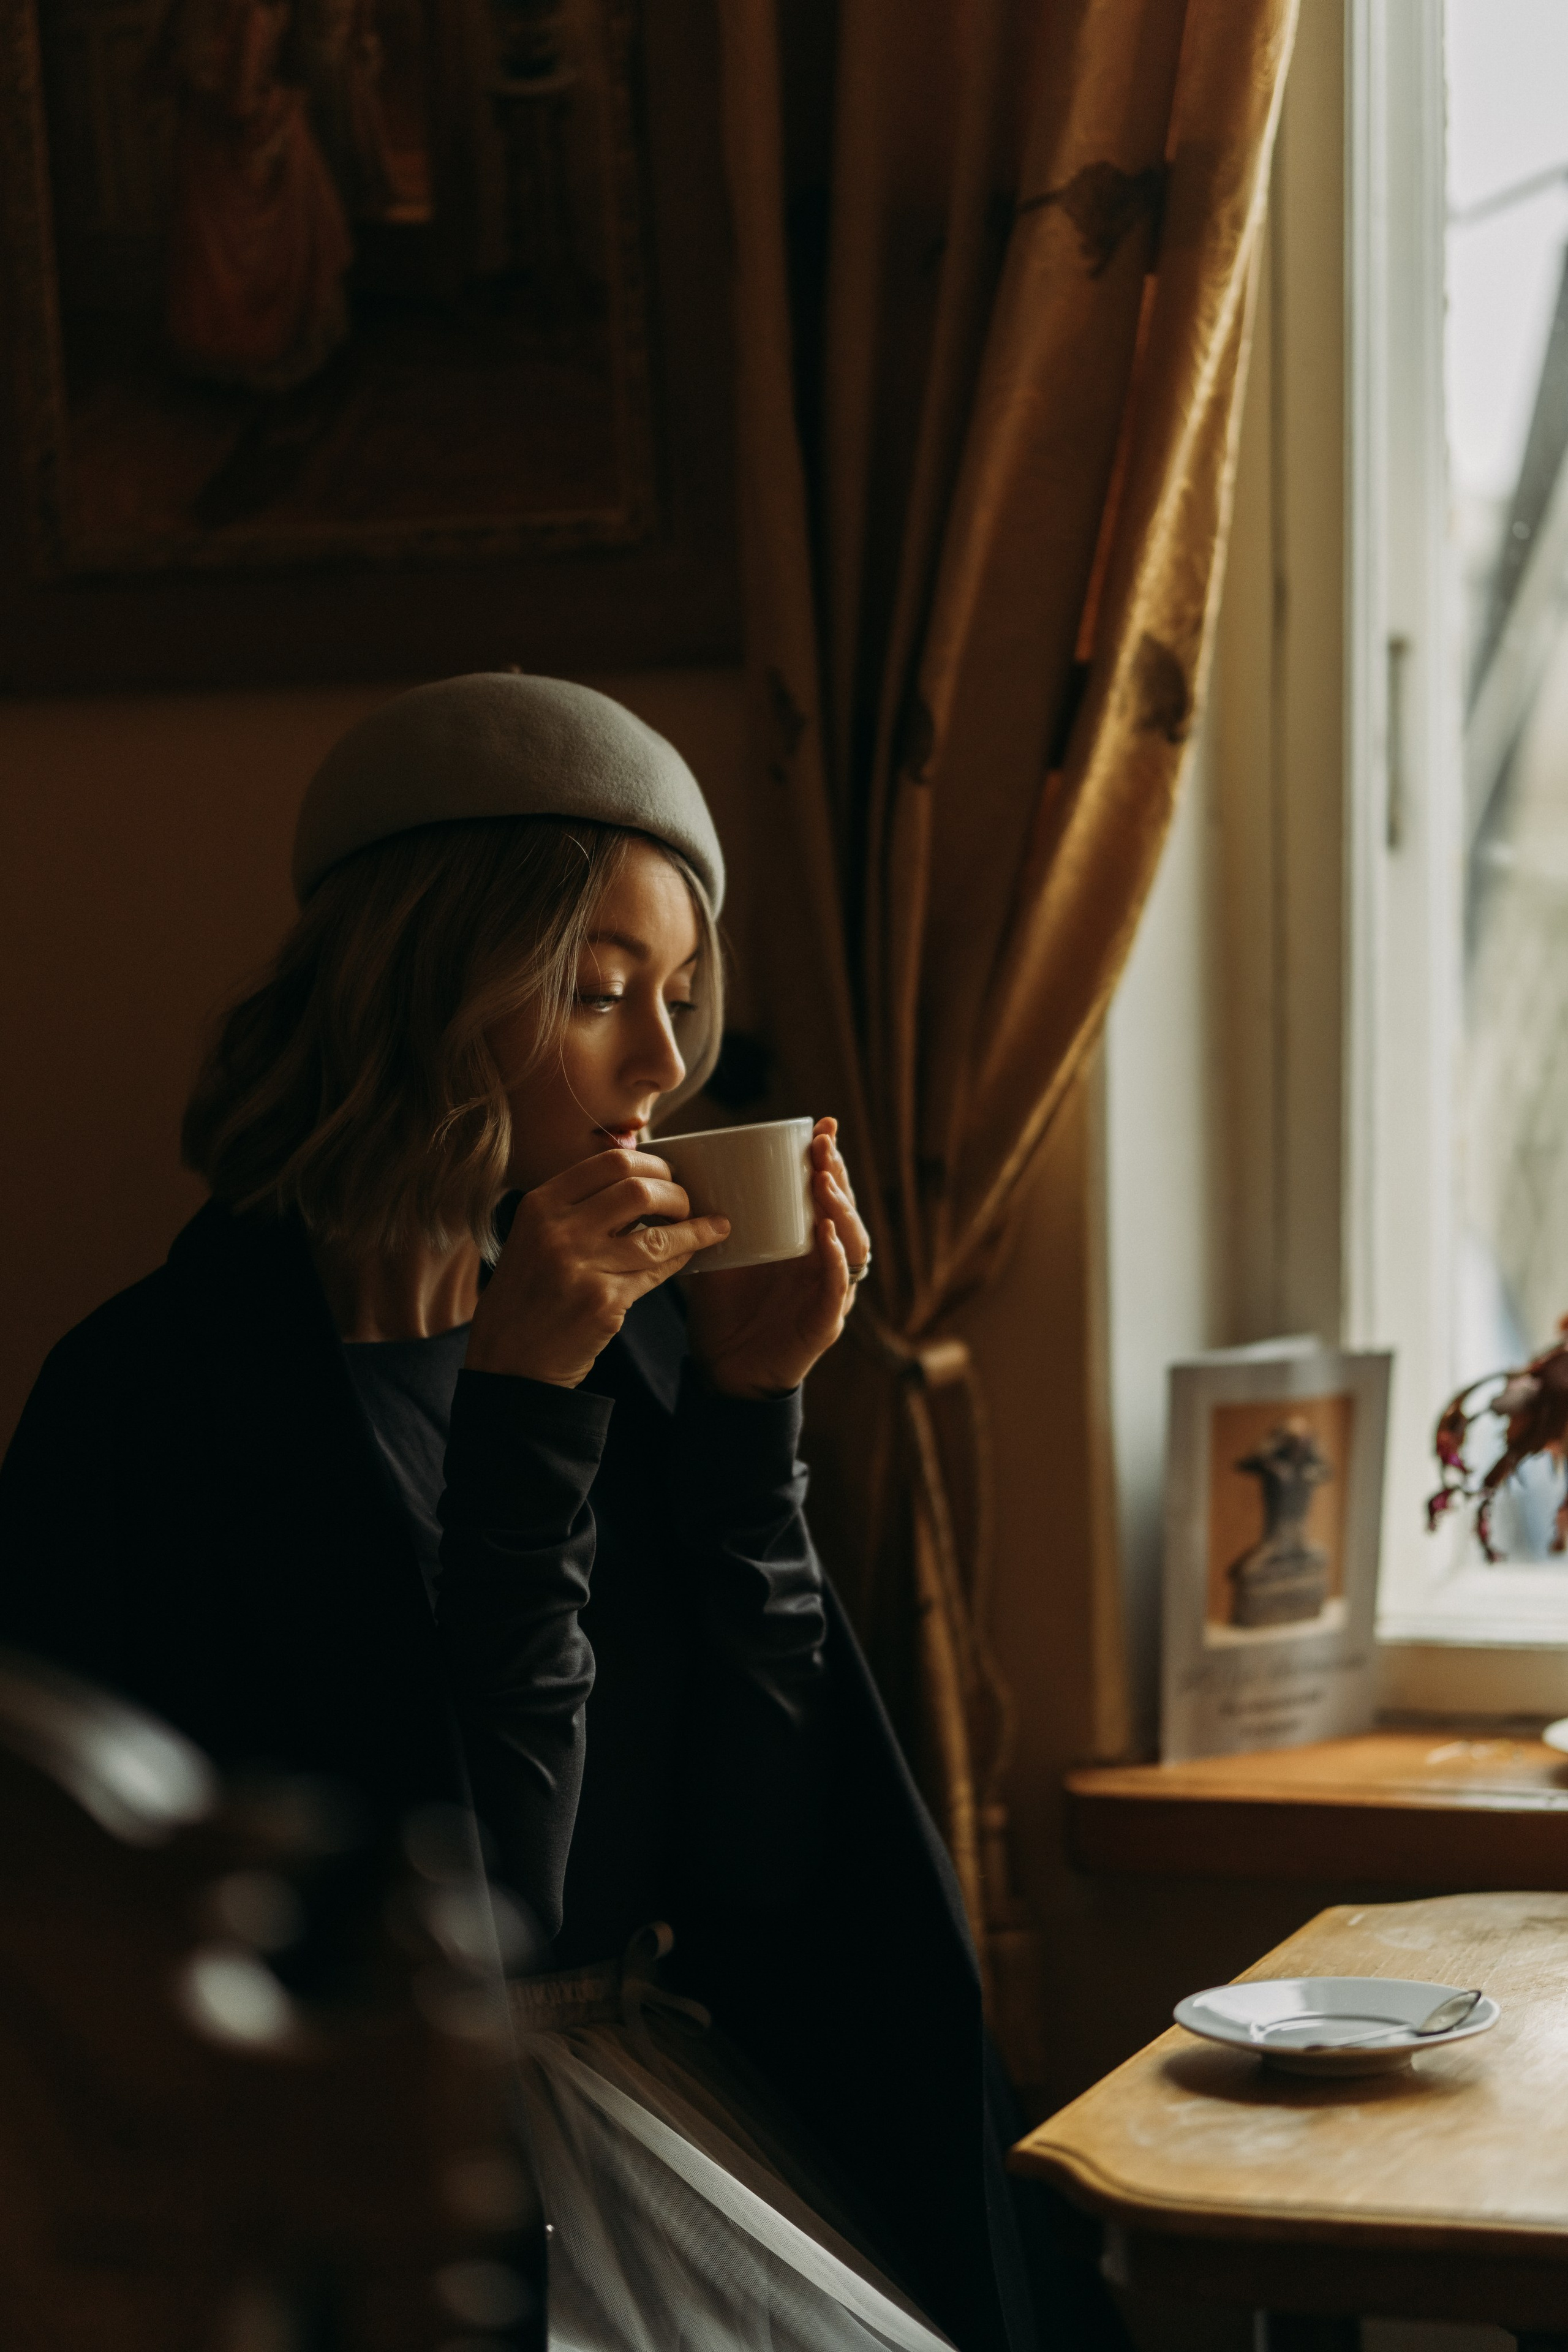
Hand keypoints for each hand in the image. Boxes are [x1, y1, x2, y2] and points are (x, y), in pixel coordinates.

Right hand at [465, 1149, 728, 1386]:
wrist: (509, 1359)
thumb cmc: (528, 1294)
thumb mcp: (535, 1237)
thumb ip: (577, 1209)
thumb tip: (644, 1183)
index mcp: (540, 1205)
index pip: (611, 1161)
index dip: (652, 1164)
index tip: (668, 1175)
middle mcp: (558, 1231)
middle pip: (639, 1190)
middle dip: (676, 1194)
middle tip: (686, 1204)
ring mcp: (581, 1267)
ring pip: (657, 1235)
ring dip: (693, 1228)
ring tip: (709, 1228)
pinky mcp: (603, 1303)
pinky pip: (657, 1271)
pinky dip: (682, 1258)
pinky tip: (692, 1254)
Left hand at [680, 1118, 869, 1399]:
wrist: (724, 1371)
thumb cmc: (726, 1311)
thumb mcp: (718, 1254)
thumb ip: (712, 1221)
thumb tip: (684, 1174)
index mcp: (806, 1242)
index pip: (826, 1194)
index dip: (829, 1161)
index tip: (822, 1127)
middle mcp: (825, 1262)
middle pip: (845, 1211)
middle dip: (837, 1175)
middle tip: (823, 1145)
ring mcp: (830, 1291)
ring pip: (852, 1244)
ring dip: (840, 1210)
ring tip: (822, 1183)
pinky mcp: (825, 1322)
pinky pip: (837, 1287)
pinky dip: (835, 1261)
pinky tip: (826, 1238)